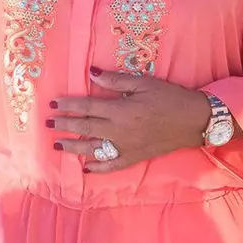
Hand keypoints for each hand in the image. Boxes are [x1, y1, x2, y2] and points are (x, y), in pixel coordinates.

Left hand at [46, 67, 212, 172]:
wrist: (193, 121)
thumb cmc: (169, 98)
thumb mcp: (144, 83)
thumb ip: (116, 81)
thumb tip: (92, 74)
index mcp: (121, 110)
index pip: (88, 107)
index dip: (69, 105)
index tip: (54, 103)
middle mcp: (119, 131)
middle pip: (85, 128)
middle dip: (65, 125)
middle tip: (48, 124)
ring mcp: (126, 147)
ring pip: (93, 149)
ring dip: (74, 146)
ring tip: (58, 144)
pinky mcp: (134, 158)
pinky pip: (112, 166)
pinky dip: (97, 168)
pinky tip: (85, 167)